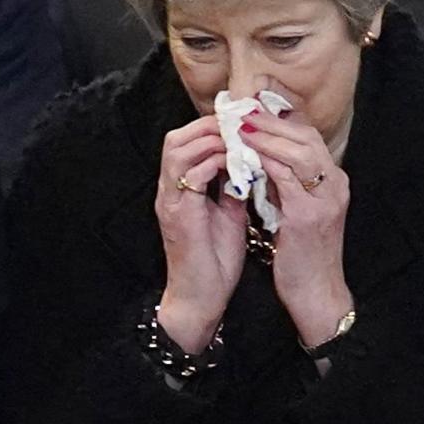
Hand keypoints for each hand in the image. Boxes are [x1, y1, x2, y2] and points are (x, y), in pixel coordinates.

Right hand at [153, 117, 250, 349]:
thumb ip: (234, 186)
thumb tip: (254, 162)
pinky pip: (189, 176)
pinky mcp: (177, 215)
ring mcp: (170, 201)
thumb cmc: (216, 259)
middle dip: (210, 128)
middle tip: (243, 129)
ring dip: (212, 142)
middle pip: (177, 138)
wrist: (202, 298)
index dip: (213, 128)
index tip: (244, 125)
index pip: (187, 140)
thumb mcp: (229, 214)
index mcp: (181, 188)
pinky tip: (238, 167)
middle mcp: (169, 190)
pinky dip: (213, 164)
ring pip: (178, 151)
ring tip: (241, 143)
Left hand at [239, 109, 355, 346]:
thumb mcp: (298, 213)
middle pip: (306, 137)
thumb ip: (285, 186)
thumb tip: (260, 160)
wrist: (316, 294)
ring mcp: (325, 199)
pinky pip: (286, 176)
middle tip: (242, 113)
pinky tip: (244, 156)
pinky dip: (265, 161)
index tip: (253, 112)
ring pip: (298, 150)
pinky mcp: (309, 215)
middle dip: (272, 122)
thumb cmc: (304, 257)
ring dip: (266, 136)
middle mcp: (335, 186)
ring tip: (239, 129)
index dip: (281, 122)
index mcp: (334, 183)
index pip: (309, 138)